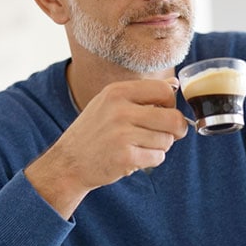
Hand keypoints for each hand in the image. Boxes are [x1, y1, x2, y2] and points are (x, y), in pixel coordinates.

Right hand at [25, 78, 188, 217]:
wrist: (68, 162)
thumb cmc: (94, 132)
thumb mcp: (110, 103)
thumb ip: (142, 93)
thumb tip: (174, 83)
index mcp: (117, 91)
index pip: (164, 91)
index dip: (171, 104)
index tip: (164, 114)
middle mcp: (119, 110)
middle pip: (173, 118)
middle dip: (177, 129)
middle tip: (168, 135)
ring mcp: (122, 134)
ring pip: (167, 140)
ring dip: (159, 147)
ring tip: (139, 146)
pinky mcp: (125, 157)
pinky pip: (158, 157)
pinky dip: (151, 160)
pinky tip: (134, 158)